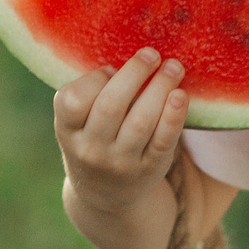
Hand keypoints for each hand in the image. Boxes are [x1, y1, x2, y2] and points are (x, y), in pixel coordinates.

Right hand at [54, 48, 189, 221]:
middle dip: (134, 73)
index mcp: (68, 131)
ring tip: (173, 67)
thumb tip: (134, 59)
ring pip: (141, 121)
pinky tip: (180, 95)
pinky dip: (174, 116)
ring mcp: (121, 163)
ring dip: (160, 88)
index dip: (94, 79)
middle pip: (111, 106)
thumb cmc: (93, 138)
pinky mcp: (150, 169)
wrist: (105, 195)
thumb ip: (93, 93)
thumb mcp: (77, 122)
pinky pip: (164, 141)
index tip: (111, 69)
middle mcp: (92, 150)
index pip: (73, 100)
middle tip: (152, 54)